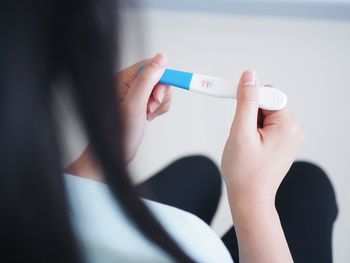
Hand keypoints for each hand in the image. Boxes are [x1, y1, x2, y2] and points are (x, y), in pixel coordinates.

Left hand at [116, 53, 171, 162]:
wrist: (116, 153)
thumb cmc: (119, 133)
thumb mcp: (135, 104)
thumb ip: (147, 79)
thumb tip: (160, 58)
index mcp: (123, 79)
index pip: (150, 66)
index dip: (161, 79)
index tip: (163, 94)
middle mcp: (128, 84)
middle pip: (158, 78)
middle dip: (160, 94)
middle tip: (150, 107)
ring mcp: (134, 94)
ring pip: (160, 89)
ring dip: (159, 103)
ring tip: (148, 114)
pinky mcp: (139, 102)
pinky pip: (157, 99)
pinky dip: (158, 108)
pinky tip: (149, 116)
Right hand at [221, 70, 303, 206]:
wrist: (249, 199)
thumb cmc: (244, 172)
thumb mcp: (241, 132)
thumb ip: (246, 101)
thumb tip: (249, 76)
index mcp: (288, 125)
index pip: (268, 95)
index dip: (248, 100)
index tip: (235, 109)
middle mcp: (293, 130)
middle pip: (266, 104)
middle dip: (248, 115)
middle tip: (241, 134)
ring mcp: (288, 138)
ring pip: (264, 115)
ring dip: (249, 124)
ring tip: (245, 144)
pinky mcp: (282, 143)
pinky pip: (266, 126)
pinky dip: (253, 131)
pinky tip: (249, 146)